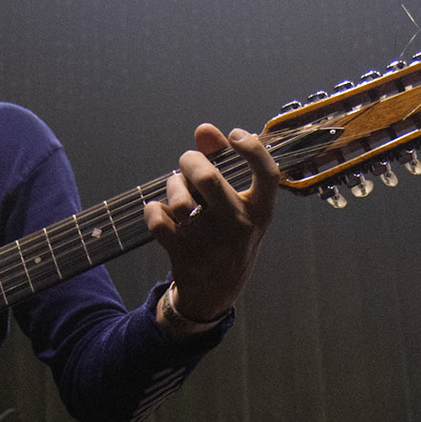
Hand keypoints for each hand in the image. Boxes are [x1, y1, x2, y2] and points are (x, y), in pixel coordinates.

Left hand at [145, 124, 280, 326]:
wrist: (215, 291)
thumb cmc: (227, 236)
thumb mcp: (236, 206)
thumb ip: (222, 163)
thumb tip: (204, 130)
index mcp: (260, 211)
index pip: (267, 173)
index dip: (252, 148)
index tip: (234, 135)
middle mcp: (239, 225)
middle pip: (208, 178)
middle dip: (189, 161)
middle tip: (187, 162)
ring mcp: (211, 241)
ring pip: (179, 198)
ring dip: (172, 187)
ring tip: (176, 194)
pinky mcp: (183, 253)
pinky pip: (157, 217)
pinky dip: (153, 210)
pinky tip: (160, 214)